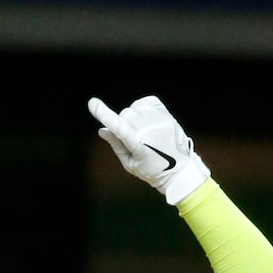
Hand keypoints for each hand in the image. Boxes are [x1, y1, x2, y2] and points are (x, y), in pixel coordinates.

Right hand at [88, 94, 209, 205]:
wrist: (180, 170)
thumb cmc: (152, 171)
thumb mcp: (130, 164)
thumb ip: (116, 145)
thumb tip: (102, 130)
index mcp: (140, 146)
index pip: (118, 126)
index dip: (104, 114)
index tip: (92, 103)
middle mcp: (150, 130)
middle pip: (124, 114)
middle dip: (122, 123)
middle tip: (131, 139)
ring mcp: (160, 121)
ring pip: (134, 108)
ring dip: (132, 116)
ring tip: (140, 130)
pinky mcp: (166, 114)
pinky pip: (147, 102)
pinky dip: (142, 107)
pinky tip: (145, 119)